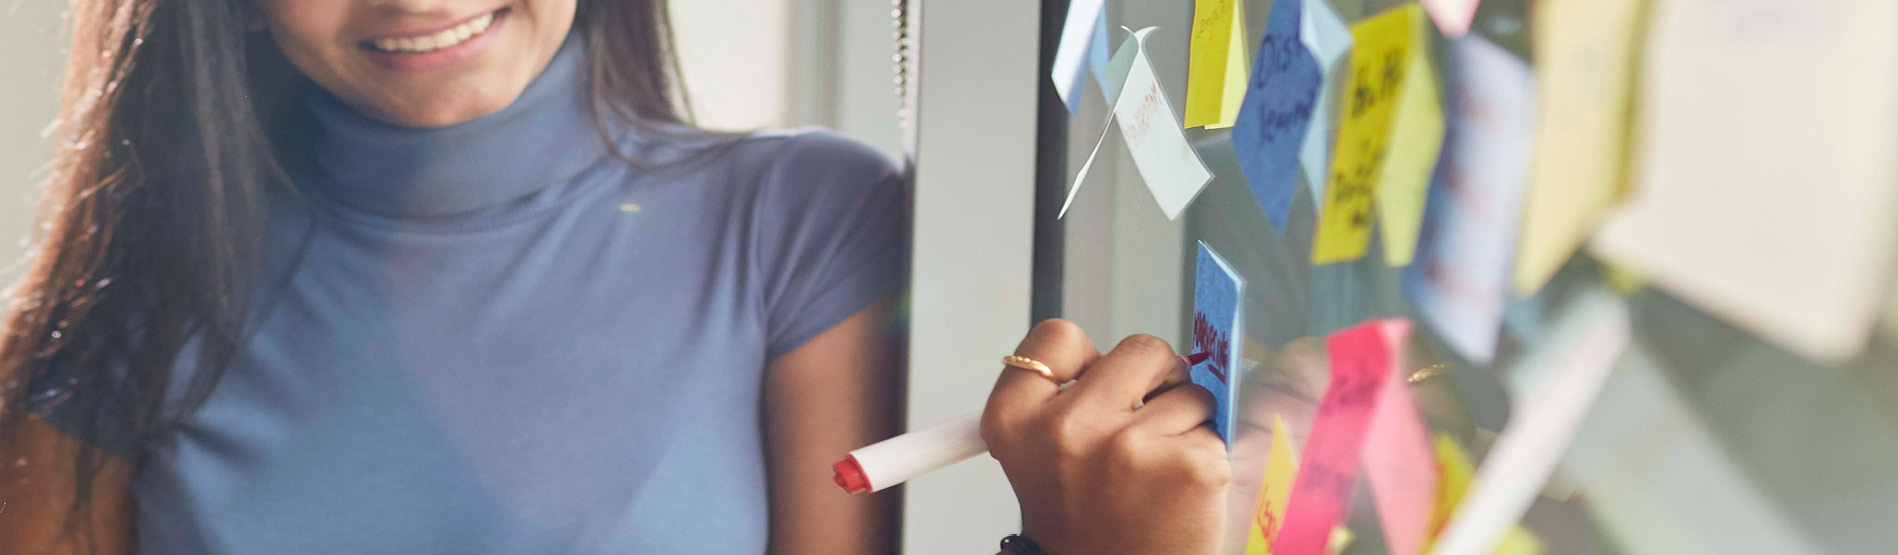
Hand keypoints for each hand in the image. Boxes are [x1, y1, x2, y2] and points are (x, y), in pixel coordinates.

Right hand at [981, 320, 1229, 554]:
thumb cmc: (1084, 525)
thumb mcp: (1041, 456)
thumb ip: (1068, 397)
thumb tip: (1136, 357)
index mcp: (1016, 421)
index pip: (1057, 338)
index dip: (1088, 359)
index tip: (1099, 385)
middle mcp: (1067, 428)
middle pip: (1140, 348)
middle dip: (1157, 379)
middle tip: (1145, 428)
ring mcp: (1129, 447)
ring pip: (1190, 390)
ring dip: (1187, 422)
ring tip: (1159, 472)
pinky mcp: (1189, 467)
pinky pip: (1216, 430)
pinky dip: (1208, 455)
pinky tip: (1182, 491)